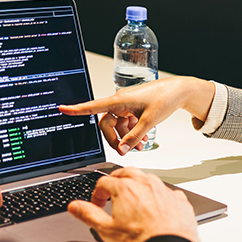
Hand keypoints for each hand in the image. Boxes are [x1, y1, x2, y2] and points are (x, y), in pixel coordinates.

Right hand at [59, 76, 214, 154]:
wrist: (179, 90)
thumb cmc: (165, 98)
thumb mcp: (149, 121)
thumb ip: (135, 136)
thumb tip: (124, 149)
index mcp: (120, 100)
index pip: (94, 106)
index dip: (77, 109)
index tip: (62, 109)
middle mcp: (120, 101)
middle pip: (107, 124)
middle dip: (115, 139)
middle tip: (125, 151)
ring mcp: (127, 105)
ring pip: (118, 125)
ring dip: (126, 137)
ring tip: (140, 146)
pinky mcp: (134, 108)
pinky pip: (127, 123)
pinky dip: (132, 132)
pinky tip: (142, 139)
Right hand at [67, 167, 199, 241]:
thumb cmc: (141, 240)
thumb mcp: (106, 229)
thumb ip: (88, 214)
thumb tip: (75, 206)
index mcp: (126, 188)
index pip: (104, 182)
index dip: (97, 193)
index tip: (98, 203)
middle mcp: (146, 184)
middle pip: (126, 172)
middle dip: (117, 181)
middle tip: (113, 193)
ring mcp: (164, 190)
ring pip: (148, 179)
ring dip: (138, 185)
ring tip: (133, 200)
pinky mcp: (178, 199)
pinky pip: (166, 191)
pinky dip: (158, 196)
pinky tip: (155, 209)